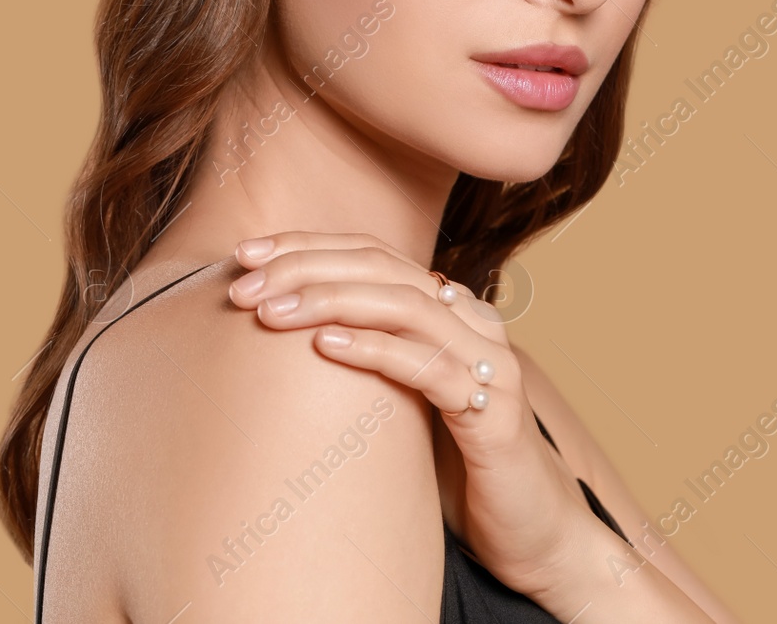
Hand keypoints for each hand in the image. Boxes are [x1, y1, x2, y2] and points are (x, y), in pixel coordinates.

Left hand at [226, 231, 599, 598]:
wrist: (532, 531)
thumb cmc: (459, 467)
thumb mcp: (403, 401)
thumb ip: (371, 358)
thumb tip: (288, 333)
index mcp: (453, 313)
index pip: (375, 255)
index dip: (309, 246)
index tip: (247, 254)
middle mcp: (475, 326)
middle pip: (386, 269)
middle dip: (308, 268)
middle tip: (244, 284)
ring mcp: (491, 366)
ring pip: (408, 307)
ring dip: (331, 302)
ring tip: (272, 312)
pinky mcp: (497, 413)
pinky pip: (432, 369)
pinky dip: (377, 351)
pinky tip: (327, 347)